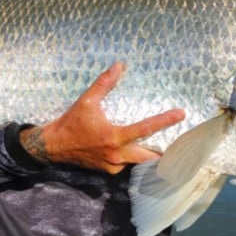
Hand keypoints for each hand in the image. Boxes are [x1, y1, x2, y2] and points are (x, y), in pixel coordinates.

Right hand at [20, 62, 184, 173]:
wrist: (54, 146)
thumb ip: (104, 83)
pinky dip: (135, 159)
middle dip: (165, 152)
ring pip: (139, 163)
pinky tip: (140, 152)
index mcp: (114, 136)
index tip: (181, 115)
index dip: (165, 121)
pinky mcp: (107, 170)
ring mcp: (113, 165)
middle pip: (149, 156)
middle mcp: (117, 154)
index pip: (146, 128)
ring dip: (151, 157)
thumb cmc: (71, 122)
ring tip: (166, 149)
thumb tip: (119, 65)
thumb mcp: (87, 100)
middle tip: (180, 145)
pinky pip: (126, 166)